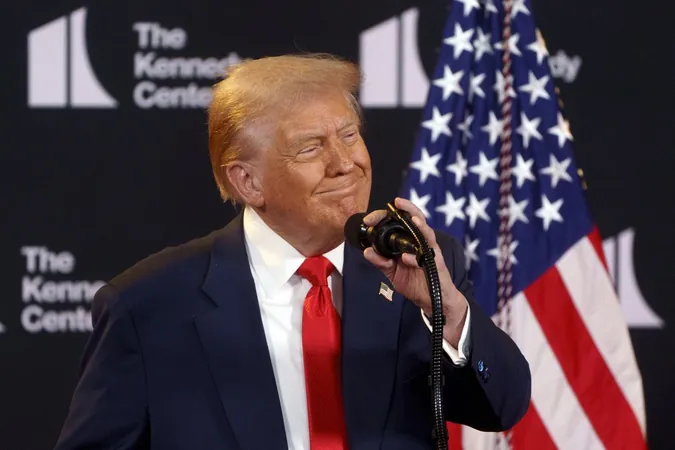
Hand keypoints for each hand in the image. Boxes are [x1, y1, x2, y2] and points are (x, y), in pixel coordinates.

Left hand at [362, 197, 467, 346]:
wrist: (431, 300)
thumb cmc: (414, 282)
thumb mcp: (392, 272)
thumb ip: (380, 261)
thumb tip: (366, 251)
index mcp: (408, 241)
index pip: (398, 222)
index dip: (385, 217)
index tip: (369, 220)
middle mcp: (419, 242)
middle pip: (417, 219)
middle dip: (408, 209)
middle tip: (397, 203)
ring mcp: (429, 251)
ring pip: (427, 233)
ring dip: (420, 225)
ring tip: (412, 220)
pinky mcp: (436, 264)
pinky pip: (428, 258)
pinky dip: (416, 257)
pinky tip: (407, 258)